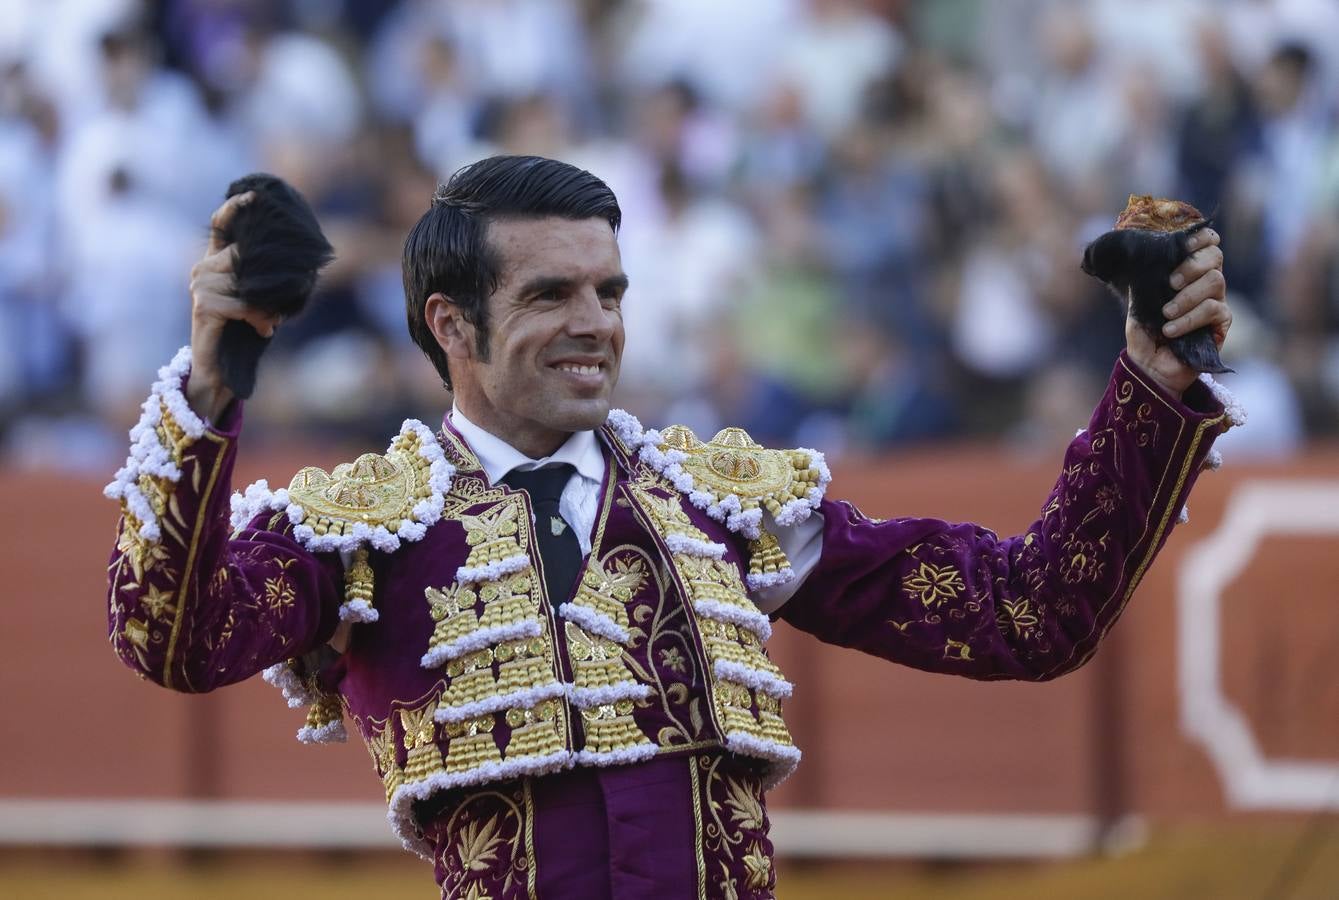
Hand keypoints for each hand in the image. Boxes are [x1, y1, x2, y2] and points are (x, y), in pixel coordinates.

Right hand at [186, 191, 280, 419]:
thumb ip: (271, 279)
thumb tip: (304, 266)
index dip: (234, 208)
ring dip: (267, 304)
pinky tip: (264, 329)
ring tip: (271, 320)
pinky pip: (243, 304)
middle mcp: (202, 269)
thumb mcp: (262, 299)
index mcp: (215, 262)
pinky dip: (260, 317)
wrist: (221, 370)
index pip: (220, 226)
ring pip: (246, 282)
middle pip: (242, 256)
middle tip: (282, 304)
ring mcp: (200, 287)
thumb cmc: (244, 332)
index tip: (252, 195)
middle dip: (270, 279)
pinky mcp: (203, 307)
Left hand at [1125, 226, 1231, 397]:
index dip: (1201, 238)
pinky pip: (1213, 310)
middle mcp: (1206, 283)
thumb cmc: (1145, 333)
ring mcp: (1217, 301)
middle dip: (1191, 265)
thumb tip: (1144, 259)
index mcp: (1188, 272)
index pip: (1207, 244)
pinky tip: (1171, 330)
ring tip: (1166, 313)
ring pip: (1216, 281)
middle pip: (1215, 257)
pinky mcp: (1222, 323)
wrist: (1150, 366)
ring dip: (1187, 296)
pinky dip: (1189, 318)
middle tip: (1170, 283)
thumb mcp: (1139, 303)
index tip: (1183, 244)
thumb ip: (1144, 280)